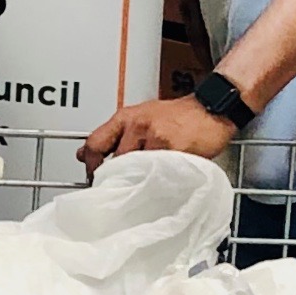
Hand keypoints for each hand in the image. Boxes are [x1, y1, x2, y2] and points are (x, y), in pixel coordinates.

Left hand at [77, 95, 238, 173]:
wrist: (211, 107)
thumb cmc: (177, 116)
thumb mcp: (140, 118)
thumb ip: (113, 136)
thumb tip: (84, 154)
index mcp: (126, 117)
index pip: (95, 143)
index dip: (91, 166)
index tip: (94, 178)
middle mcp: (137, 125)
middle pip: (114, 161)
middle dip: (117, 177)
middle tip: (123, 186)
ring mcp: (155, 137)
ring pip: (135, 170)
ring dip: (138, 181)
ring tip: (146, 184)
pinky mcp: (173, 149)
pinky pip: (158, 173)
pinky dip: (158, 181)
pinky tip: (163, 180)